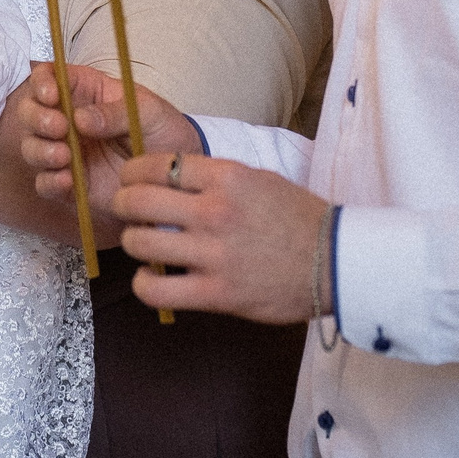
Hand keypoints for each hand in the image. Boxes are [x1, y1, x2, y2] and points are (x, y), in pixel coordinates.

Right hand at [16, 64, 200, 245]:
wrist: (176, 177)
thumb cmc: (165, 132)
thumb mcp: (150, 112)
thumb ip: (116, 112)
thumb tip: (80, 119)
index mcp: (86, 92)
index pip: (50, 76)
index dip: (42, 82)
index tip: (52, 96)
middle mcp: (68, 120)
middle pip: (30, 110)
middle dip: (36, 118)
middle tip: (59, 128)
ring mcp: (66, 152)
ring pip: (31, 147)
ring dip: (39, 149)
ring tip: (64, 156)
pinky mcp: (69, 184)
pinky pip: (44, 183)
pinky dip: (49, 182)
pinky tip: (68, 181)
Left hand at [110, 150, 327, 323]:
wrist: (336, 262)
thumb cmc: (298, 218)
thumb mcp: (258, 180)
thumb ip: (214, 177)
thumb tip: (169, 175)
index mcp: (226, 177)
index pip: (155, 164)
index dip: (132, 173)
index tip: (130, 181)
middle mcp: (215, 211)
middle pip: (136, 199)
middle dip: (122, 204)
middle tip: (126, 211)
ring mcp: (214, 253)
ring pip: (139, 242)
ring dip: (134, 243)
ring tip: (144, 245)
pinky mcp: (217, 293)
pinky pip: (156, 289)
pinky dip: (145, 284)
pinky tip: (153, 278)